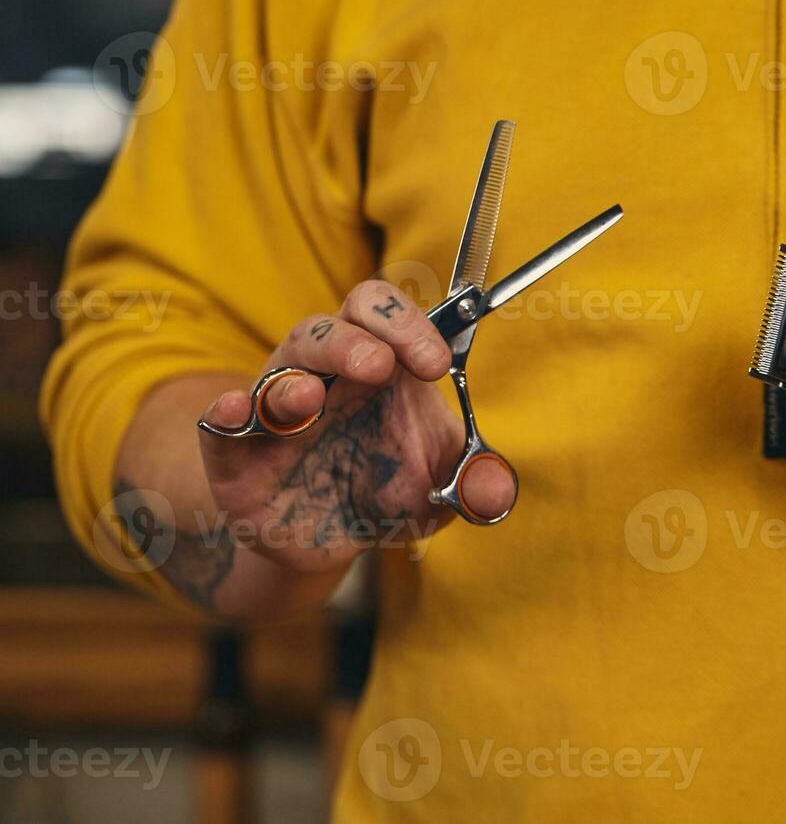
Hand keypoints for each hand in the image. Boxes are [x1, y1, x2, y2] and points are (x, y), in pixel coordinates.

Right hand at [197, 280, 516, 573]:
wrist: (329, 542)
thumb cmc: (387, 492)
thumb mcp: (440, 492)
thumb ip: (474, 485)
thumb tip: (496, 492)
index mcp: (378, 367)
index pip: (383, 313)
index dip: (408, 324)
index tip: (436, 364)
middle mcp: (325, 376)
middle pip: (329, 328)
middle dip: (355, 340)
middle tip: (381, 367)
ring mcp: (278, 414)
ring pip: (278, 372)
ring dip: (292, 381)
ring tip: (310, 398)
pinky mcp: (237, 458)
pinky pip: (218, 426)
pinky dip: (222, 414)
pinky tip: (233, 413)